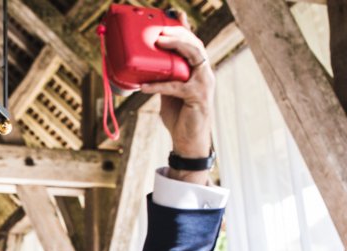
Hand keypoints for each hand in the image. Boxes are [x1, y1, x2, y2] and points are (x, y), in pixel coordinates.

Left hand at [138, 15, 214, 176]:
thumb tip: (144, 64)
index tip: (171, 14)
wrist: (188, 140)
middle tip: (160, 31)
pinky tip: (142, 87)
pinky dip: (158, 85)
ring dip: (177, 47)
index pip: (192, 43)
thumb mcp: (168, 91)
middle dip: (179, 33)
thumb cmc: (179, 115)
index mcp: (197, 69)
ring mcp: (203, 83)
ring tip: (159, 43)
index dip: (184, 28)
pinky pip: (176, 87)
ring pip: (194, 57)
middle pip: (195, 44)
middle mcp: (204, 72)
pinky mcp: (198, 97)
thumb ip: (163, 76)